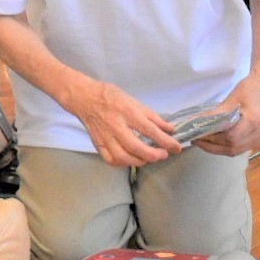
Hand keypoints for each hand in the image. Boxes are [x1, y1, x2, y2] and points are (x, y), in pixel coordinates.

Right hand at [65, 80, 180, 166]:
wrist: (83, 97)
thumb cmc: (109, 96)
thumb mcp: (133, 100)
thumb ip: (151, 116)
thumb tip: (168, 129)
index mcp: (126, 112)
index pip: (149, 130)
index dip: (165, 141)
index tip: (176, 147)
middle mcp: (115, 126)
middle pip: (136, 147)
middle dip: (154, 155)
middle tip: (163, 154)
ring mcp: (104, 136)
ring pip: (123, 157)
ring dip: (139, 161)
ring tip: (148, 158)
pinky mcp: (97, 143)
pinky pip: (110, 160)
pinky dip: (123, 163)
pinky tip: (130, 159)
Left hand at [192, 76, 259, 155]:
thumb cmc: (247, 90)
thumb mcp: (230, 100)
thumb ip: (214, 114)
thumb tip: (196, 123)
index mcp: (254, 121)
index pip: (230, 137)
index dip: (213, 139)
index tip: (198, 136)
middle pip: (232, 148)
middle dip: (212, 146)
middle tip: (196, 141)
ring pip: (235, 151)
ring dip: (218, 148)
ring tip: (203, 141)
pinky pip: (240, 148)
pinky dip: (227, 147)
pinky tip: (216, 141)